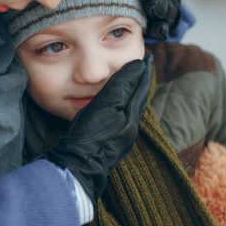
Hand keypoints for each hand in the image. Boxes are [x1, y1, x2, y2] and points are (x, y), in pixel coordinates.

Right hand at [47, 56, 151, 199]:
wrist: (79, 165)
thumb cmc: (90, 134)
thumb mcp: (106, 105)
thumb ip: (122, 86)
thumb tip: (137, 67)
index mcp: (131, 116)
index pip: (140, 88)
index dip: (142, 72)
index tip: (145, 60)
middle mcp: (130, 127)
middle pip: (138, 100)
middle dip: (140, 83)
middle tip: (142, 68)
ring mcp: (122, 138)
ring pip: (131, 110)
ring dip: (133, 95)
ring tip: (131, 84)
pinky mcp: (112, 145)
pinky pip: (123, 120)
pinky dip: (124, 108)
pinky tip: (117, 109)